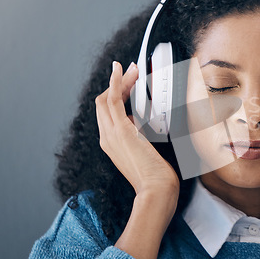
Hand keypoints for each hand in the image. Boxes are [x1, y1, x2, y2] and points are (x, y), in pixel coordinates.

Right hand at [95, 61, 179, 196]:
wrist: (155, 190)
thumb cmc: (156, 176)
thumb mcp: (145, 151)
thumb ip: (139, 136)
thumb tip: (141, 122)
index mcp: (112, 143)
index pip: (108, 113)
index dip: (116, 96)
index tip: (128, 85)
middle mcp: (107, 138)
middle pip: (103, 103)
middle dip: (117, 84)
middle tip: (130, 71)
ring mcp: (111, 134)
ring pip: (106, 98)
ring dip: (118, 80)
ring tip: (130, 68)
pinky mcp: (120, 131)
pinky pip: (112, 99)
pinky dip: (115, 82)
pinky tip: (120, 71)